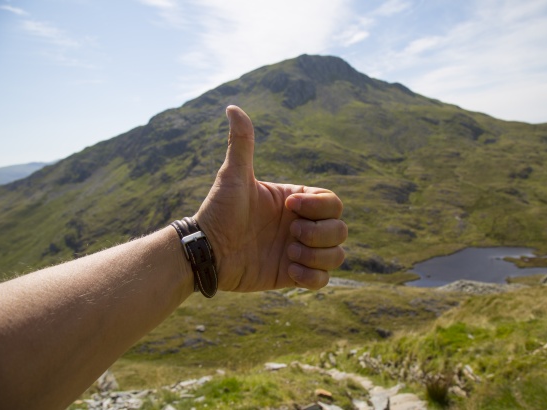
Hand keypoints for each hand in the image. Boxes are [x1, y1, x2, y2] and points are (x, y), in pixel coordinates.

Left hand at [194, 106, 346, 290]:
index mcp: (296, 201)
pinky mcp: (293, 275)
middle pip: (340, 229)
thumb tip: (232, 107)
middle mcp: (301, 225)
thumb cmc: (219, 211)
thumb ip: (242, 143)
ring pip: (337, 255)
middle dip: (318, 233)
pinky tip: (287, 270)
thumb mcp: (234, 176)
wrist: (205, 253)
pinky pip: (323, 280)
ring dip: (317, 256)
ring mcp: (300, 251)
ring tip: (288, 254)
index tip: (288, 208)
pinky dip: (312, 277)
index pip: (333, 202)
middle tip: (288, 236)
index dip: (318, 206)